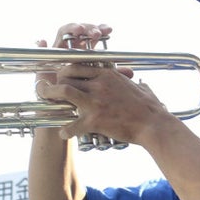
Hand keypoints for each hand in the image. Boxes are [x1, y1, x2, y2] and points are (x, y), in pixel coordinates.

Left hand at [36, 56, 167, 147]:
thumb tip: (139, 82)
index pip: (77, 65)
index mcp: (107, 74)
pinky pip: (73, 125)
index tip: (59, 77)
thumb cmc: (149, 108)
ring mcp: (96, 101)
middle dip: (53, 83)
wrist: (153, 125)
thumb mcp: (138, 87)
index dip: (64, 70)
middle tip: (47, 91)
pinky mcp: (95, 120)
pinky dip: (65, 130)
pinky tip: (63, 134)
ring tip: (45, 104)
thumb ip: (132, 83)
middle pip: (66, 76)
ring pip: (63, 92)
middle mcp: (99, 84)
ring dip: (50, 97)